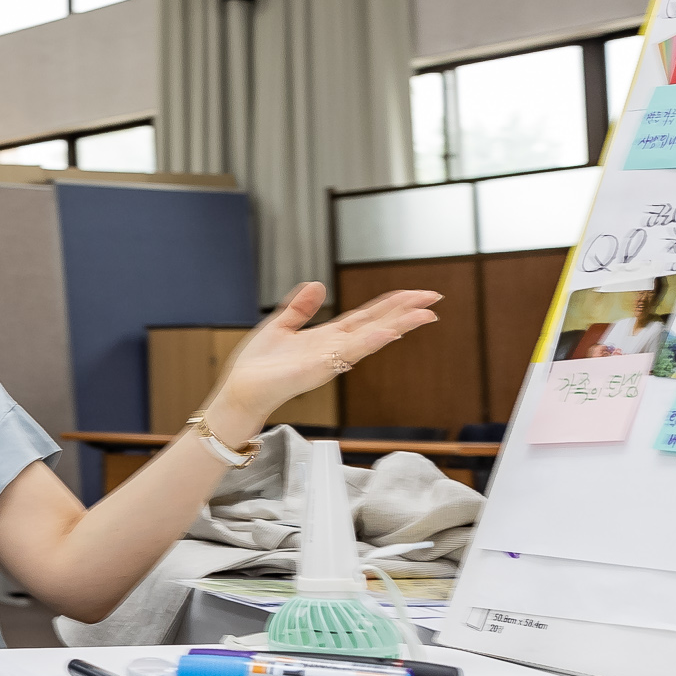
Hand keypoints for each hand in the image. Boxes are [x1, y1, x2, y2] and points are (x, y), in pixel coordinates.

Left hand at [210, 281, 440, 436]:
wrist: (241, 391)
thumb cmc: (258, 366)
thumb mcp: (280, 327)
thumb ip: (300, 308)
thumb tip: (317, 284)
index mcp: (327, 337)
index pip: (367, 317)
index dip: (391, 305)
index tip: (416, 294)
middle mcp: (334, 348)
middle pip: (377, 324)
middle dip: (405, 311)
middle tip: (434, 299)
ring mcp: (330, 359)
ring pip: (371, 338)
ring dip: (399, 325)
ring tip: (425, 314)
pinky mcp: (318, 368)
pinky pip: (349, 353)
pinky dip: (370, 342)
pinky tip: (390, 332)